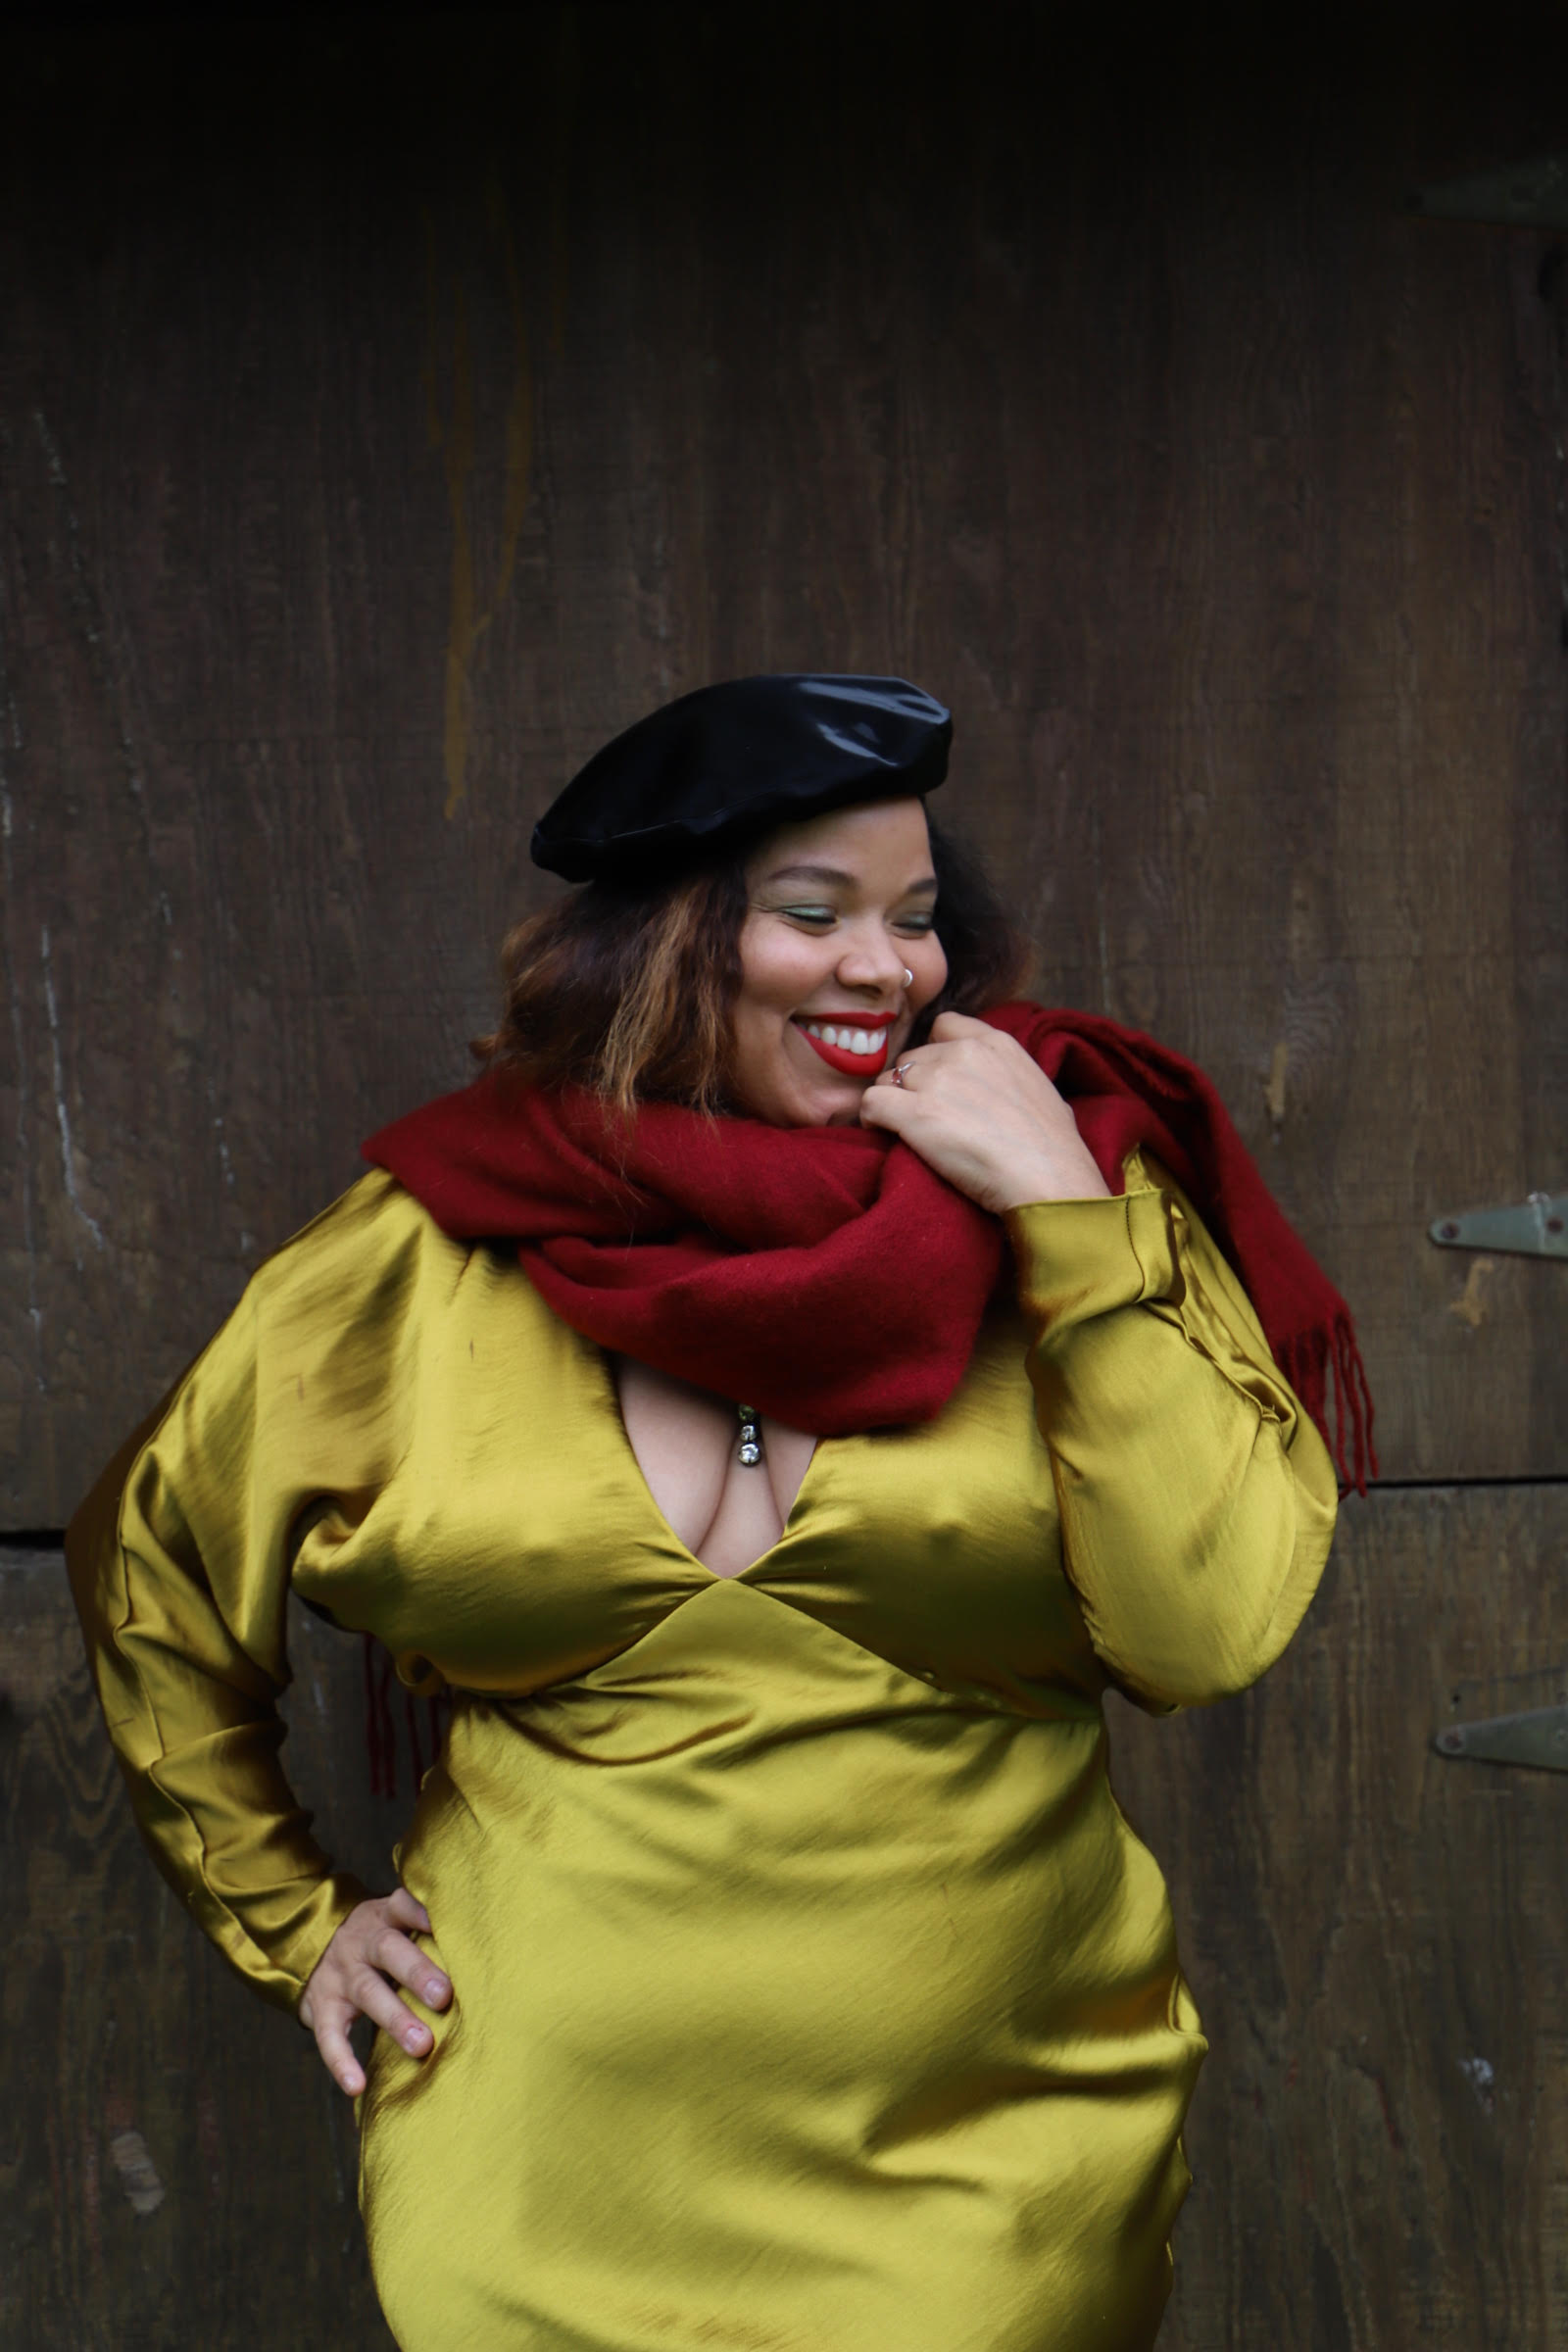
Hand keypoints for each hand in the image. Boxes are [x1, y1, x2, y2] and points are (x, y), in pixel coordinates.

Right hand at [299, 1887, 451, 2095]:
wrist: (310, 1945)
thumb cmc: (377, 1940)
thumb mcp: (393, 1923)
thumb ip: (426, 1932)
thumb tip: (487, 1950)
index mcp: (385, 1918)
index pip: (402, 1906)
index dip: (421, 1912)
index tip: (443, 1922)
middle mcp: (361, 1942)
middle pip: (389, 1950)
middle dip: (417, 1972)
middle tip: (444, 1996)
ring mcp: (340, 1975)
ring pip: (367, 1992)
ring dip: (395, 2019)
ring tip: (422, 2046)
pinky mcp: (322, 2007)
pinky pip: (328, 2035)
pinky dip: (341, 2062)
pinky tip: (357, 2085)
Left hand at [859, 1011, 1111, 1213]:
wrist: (1049, 1182)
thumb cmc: (1054, 1149)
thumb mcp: (1043, 1090)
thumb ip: (1014, 1076)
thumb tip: (1010, 1090)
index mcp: (996, 1043)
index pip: (944, 1025)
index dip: (935, 1053)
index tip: (940, 1081)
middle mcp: (962, 1053)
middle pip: (913, 1057)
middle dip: (913, 1084)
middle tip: (924, 1117)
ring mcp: (936, 1081)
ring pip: (888, 1078)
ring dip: (892, 1102)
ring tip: (904, 1131)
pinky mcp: (914, 1114)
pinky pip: (871, 1103)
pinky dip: (871, 1118)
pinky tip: (883, 1134)